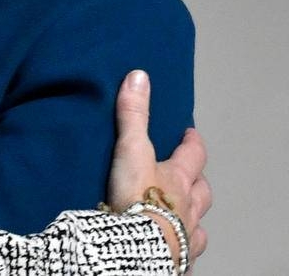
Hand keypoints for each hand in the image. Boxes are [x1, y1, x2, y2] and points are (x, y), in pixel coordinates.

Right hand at [108, 70, 210, 268]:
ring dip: (192, 215)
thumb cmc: (139, 199)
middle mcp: (189, 206)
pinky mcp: (177, 259)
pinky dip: (181, 246)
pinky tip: (174, 247)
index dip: (192, 143)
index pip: (193, 155)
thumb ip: (133, 116)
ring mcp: (186, 234)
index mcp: (180, 178)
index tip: (190, 134)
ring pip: (198, 222)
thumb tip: (138, 75)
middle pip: (202, 190)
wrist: (139, 249)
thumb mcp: (131, 151)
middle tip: (189, 175)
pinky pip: (185, 252)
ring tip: (182, 214)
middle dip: (197, 181)